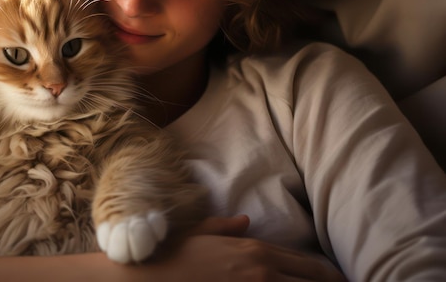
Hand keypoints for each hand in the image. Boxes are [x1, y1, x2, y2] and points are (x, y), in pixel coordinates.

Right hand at [143, 216, 345, 281]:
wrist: (156, 277)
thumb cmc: (177, 255)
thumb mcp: (202, 233)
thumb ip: (227, 228)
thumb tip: (246, 221)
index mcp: (255, 250)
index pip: (305, 263)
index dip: (328, 275)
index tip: (341, 281)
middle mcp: (263, 270)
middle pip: (312, 281)